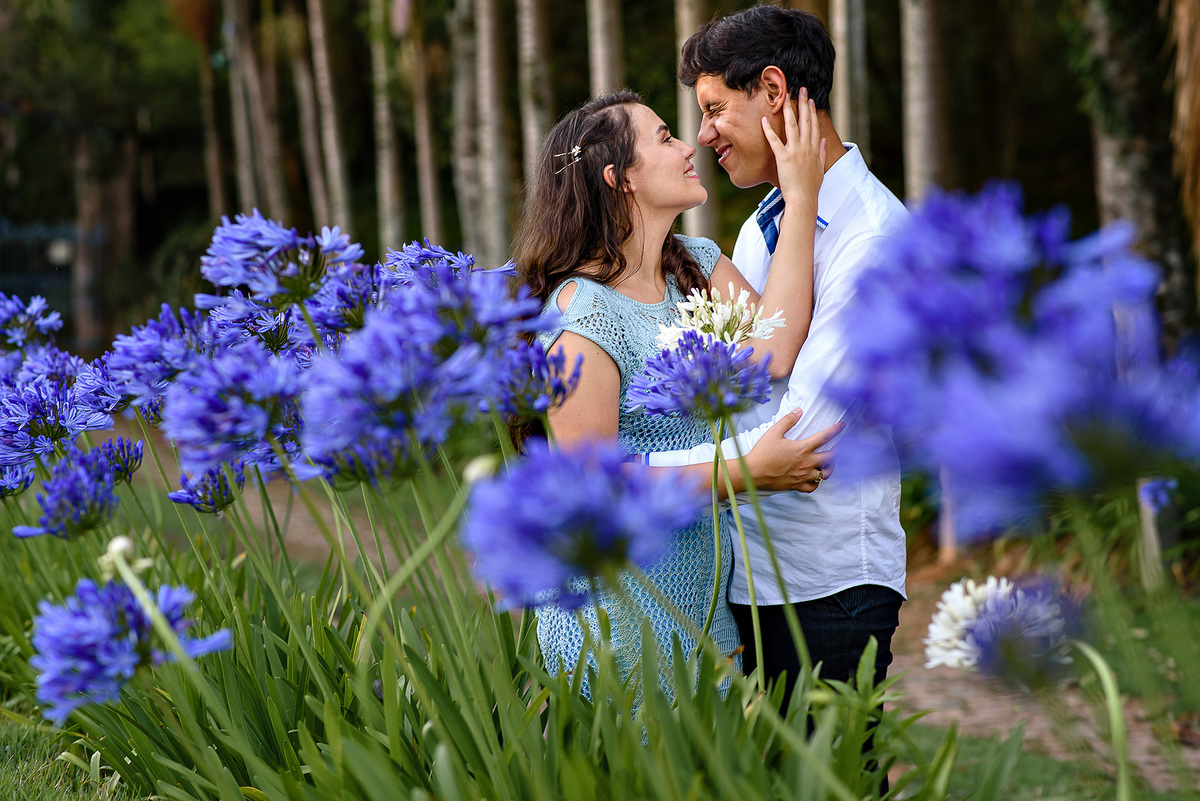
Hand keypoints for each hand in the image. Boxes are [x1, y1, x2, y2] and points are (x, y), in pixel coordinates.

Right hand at [744, 407, 841, 492]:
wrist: (752, 473)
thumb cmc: (762, 453)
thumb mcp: (774, 432)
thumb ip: (788, 420)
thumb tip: (799, 410)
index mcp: (802, 448)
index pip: (825, 437)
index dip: (836, 430)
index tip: (843, 426)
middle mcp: (806, 463)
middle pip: (831, 457)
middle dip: (838, 451)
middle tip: (840, 446)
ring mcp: (803, 476)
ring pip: (825, 474)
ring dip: (829, 468)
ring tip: (829, 463)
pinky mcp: (797, 485)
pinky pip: (813, 487)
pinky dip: (816, 482)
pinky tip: (814, 478)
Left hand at [761, 86, 825, 208]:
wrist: (804, 198)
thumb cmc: (811, 186)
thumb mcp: (820, 167)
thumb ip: (821, 152)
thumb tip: (822, 140)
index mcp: (814, 148)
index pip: (814, 125)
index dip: (812, 111)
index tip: (810, 100)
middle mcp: (806, 146)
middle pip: (805, 120)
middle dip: (802, 103)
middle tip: (800, 90)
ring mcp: (795, 151)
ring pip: (792, 126)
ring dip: (788, 110)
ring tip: (785, 97)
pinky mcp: (784, 158)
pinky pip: (775, 141)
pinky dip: (769, 130)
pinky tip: (764, 119)